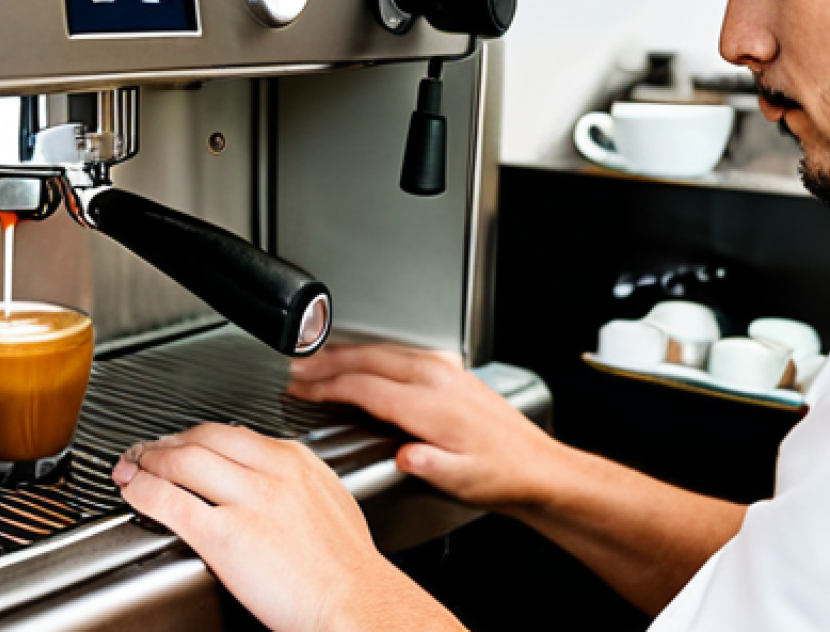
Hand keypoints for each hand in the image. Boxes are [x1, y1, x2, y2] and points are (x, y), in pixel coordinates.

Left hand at [113, 423, 463, 631]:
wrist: (356, 603)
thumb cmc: (347, 565)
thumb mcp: (329, 498)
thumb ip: (298, 478)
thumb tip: (274, 473)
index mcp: (295, 459)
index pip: (233, 432)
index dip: (198, 435)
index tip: (184, 443)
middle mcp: (271, 471)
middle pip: (204, 438)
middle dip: (169, 441)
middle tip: (149, 450)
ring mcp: (248, 501)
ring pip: (184, 462)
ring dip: (150, 460)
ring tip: (133, 466)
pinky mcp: (227, 537)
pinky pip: (174, 503)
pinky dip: (146, 493)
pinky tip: (133, 492)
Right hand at [288, 343, 567, 514]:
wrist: (535, 463)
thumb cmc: (500, 474)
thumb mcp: (462, 479)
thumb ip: (428, 464)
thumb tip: (402, 455)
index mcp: (432, 404)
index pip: (365, 387)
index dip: (327, 387)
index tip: (300, 390)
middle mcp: (435, 376)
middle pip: (367, 358)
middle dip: (326, 362)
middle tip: (295, 368)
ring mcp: (441, 366)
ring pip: (380, 350)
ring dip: (344, 354)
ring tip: (315, 361)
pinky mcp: (446, 366)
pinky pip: (395, 351)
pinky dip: (367, 354)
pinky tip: (357, 360)